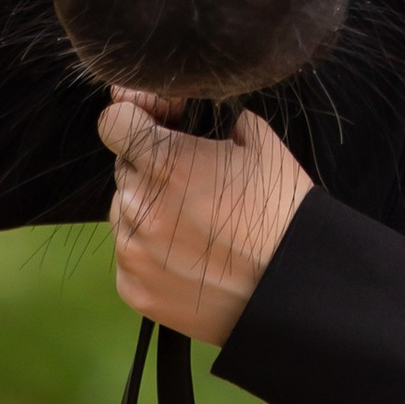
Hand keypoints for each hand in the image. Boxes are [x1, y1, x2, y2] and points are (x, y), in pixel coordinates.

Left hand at [100, 91, 314, 345]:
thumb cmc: (279, 208)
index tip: (159, 122)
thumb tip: (181, 115)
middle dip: (151, 164)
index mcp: (168, 161)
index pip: (114, 120)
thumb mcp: (257, 140)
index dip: (135, 114)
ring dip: (148, 207)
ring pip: (123, 211)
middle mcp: (139, 205)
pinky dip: (149, 249)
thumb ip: (209, 120)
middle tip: (193, 177)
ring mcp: (132, 252)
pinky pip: (128, 254)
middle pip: (124, 166)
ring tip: (193, 221)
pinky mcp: (132, 289)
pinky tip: (188, 253)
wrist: (290, 285)